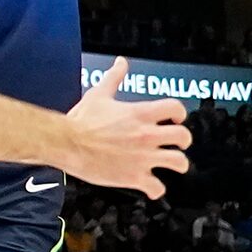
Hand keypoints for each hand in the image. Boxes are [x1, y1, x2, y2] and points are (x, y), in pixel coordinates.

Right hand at [57, 58, 189, 197]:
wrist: (67, 143)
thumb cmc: (81, 121)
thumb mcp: (99, 94)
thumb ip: (114, 77)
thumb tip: (121, 62)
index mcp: (140, 114)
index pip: (176, 108)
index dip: (179, 113)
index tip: (176, 118)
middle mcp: (147, 135)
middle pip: (184, 136)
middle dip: (184, 141)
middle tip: (178, 143)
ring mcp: (143, 157)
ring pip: (179, 162)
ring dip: (178, 164)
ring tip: (173, 164)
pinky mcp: (134, 177)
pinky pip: (157, 188)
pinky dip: (156, 189)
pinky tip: (151, 187)